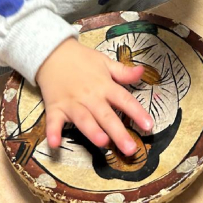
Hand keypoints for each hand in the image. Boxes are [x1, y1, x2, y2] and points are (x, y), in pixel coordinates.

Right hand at [35, 38, 153, 155]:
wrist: (52, 53)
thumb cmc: (82, 60)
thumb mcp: (105, 62)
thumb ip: (123, 72)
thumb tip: (142, 71)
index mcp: (105, 85)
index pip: (125, 100)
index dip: (138, 113)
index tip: (149, 126)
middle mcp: (90, 96)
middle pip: (106, 116)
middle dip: (118, 133)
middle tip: (130, 149)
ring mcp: (71, 103)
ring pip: (83, 119)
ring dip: (92, 131)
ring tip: (102, 142)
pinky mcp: (54, 107)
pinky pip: (53, 121)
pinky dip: (53, 132)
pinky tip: (54, 143)